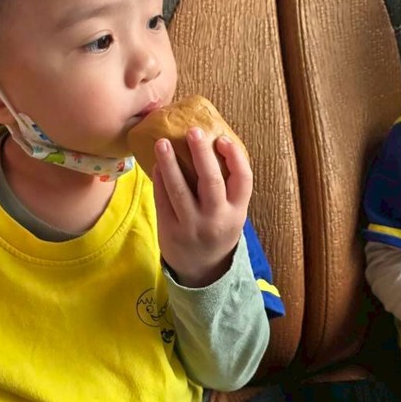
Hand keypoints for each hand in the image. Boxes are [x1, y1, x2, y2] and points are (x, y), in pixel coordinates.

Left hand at [152, 127, 251, 287]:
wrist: (201, 270)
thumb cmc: (217, 230)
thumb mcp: (232, 214)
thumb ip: (226, 188)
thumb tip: (209, 144)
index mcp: (236, 212)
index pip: (243, 181)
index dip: (235, 158)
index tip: (223, 139)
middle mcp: (216, 219)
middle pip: (211, 182)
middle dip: (201, 154)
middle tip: (192, 131)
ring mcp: (192, 226)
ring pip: (180, 190)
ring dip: (170, 164)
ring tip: (162, 143)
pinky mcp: (171, 230)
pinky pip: (163, 200)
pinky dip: (159, 180)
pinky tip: (157, 164)